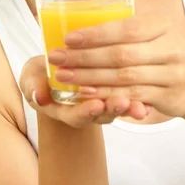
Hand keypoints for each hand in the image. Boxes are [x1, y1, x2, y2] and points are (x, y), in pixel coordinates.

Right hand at [19, 55, 152, 128]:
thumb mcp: (32, 78)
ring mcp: (104, 103)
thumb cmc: (43, 74)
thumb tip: (38, 96)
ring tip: (139, 104)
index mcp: (66, 109)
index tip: (94, 104)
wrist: (59, 68)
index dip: (86, 111)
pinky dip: (142, 99)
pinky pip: (131, 98)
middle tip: (122, 103)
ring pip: (118, 108)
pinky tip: (151, 95)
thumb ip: (33, 86)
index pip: (77, 115)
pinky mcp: (117, 92)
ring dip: (130, 106)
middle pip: (102, 115)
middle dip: (112, 109)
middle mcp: (88, 110)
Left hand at [48, 13, 184, 120]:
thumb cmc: (165, 54)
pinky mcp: (169, 95)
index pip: (125, 28)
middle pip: (121, 54)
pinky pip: (132, 95)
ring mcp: (171, 73)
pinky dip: (107, 94)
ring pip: (124, 76)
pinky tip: (87, 94)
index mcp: (161, 26)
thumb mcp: (155, 35)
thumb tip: (80, 23)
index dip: (95, 34)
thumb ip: (127, 32)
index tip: (68, 38)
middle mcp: (169, 47)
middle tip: (57, 59)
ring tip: (65, 77)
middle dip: (85, 57)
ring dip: (90, 78)